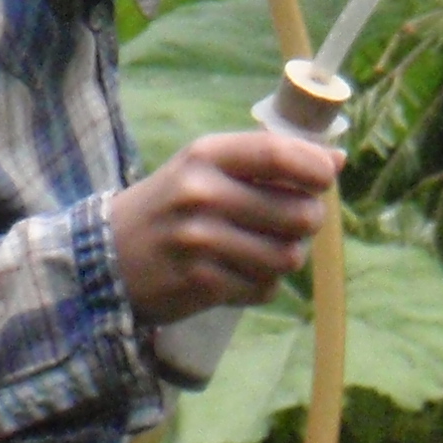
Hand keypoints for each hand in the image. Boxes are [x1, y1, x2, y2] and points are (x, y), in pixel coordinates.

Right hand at [108, 130, 336, 320]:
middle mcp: (202, 194)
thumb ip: (266, 161)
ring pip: (287, 256)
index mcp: (205, 156)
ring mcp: (200, 241)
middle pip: (298, 213)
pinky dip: (261, 285)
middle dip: (307, 222)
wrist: (106, 257)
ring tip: (264, 252)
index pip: (279, 154)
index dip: (316, 169)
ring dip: (285, 258)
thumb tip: (336, 159)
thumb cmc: (170, 207)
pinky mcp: (201, 283)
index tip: (324, 179)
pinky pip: (264, 287)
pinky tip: (239, 274)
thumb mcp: (204, 168)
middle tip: (292, 225)